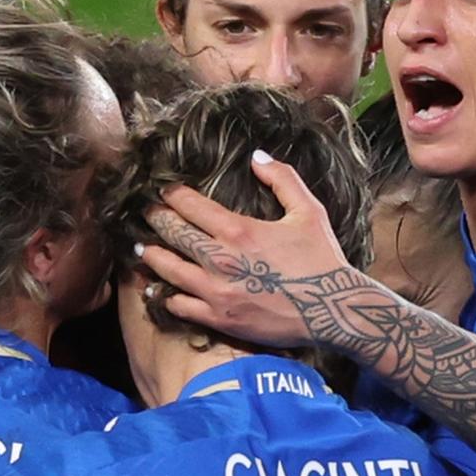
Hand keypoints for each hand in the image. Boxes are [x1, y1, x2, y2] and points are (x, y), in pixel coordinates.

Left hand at [135, 153, 355, 349]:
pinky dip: (166, 296)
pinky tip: (160, 290)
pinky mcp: (219, 319)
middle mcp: (221, 259)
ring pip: (168, 269)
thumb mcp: (308, 211)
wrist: (333, 310)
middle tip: (145, 213)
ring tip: (143, 248)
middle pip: (173, 233)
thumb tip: (256, 156)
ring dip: (152, 256)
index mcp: (238, 230)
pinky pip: (180, 306)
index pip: (190, 205)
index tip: (162, 189)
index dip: (171, 194)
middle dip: (155, 219)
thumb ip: (282, 178)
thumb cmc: (322, 259)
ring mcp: (216, 292)